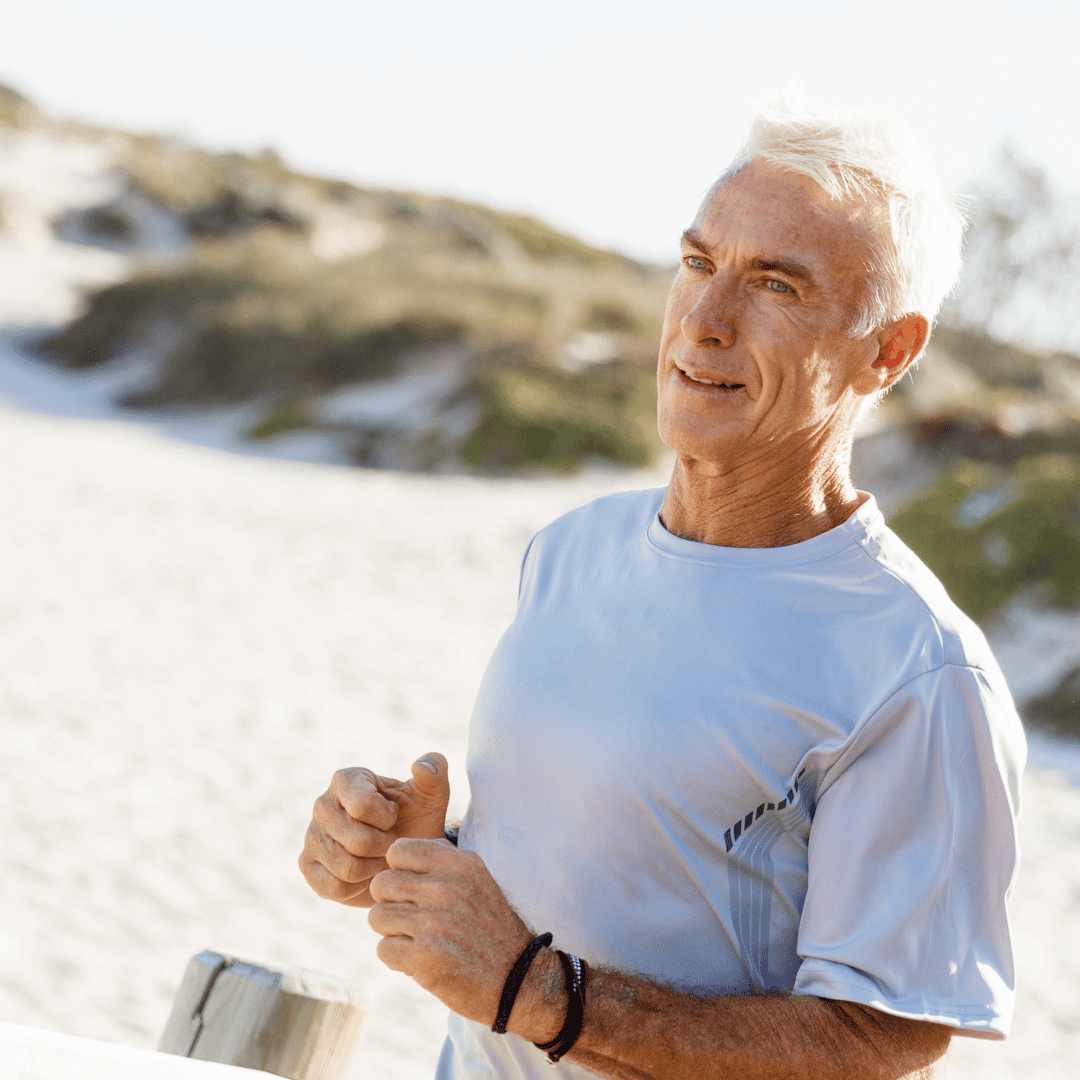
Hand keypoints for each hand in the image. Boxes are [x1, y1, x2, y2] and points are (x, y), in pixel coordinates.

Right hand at [299, 753, 449, 907]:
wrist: (404, 854)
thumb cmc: (416, 819)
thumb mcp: (431, 796)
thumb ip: (434, 771)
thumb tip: (420, 765)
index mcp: (346, 779)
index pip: (362, 805)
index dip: (387, 818)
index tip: (394, 816)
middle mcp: (322, 804)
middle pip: (357, 841)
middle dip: (385, 847)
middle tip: (391, 842)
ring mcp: (312, 835)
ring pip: (347, 867)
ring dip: (373, 868)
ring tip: (380, 857)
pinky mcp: (308, 865)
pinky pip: (334, 887)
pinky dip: (358, 887)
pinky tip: (366, 874)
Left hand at [368, 838, 561, 1037]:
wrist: (518, 979)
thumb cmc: (490, 928)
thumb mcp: (476, 878)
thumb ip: (441, 861)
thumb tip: (398, 852)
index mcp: (459, 864)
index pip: (397, 851)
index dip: (398, 871)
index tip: (412, 888)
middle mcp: (445, 888)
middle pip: (381, 884)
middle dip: (390, 903)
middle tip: (411, 919)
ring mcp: (433, 922)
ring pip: (376, 917)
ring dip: (392, 932)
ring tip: (416, 940)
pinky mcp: (424, 957)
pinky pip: (383, 949)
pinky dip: (396, 959)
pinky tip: (419, 960)